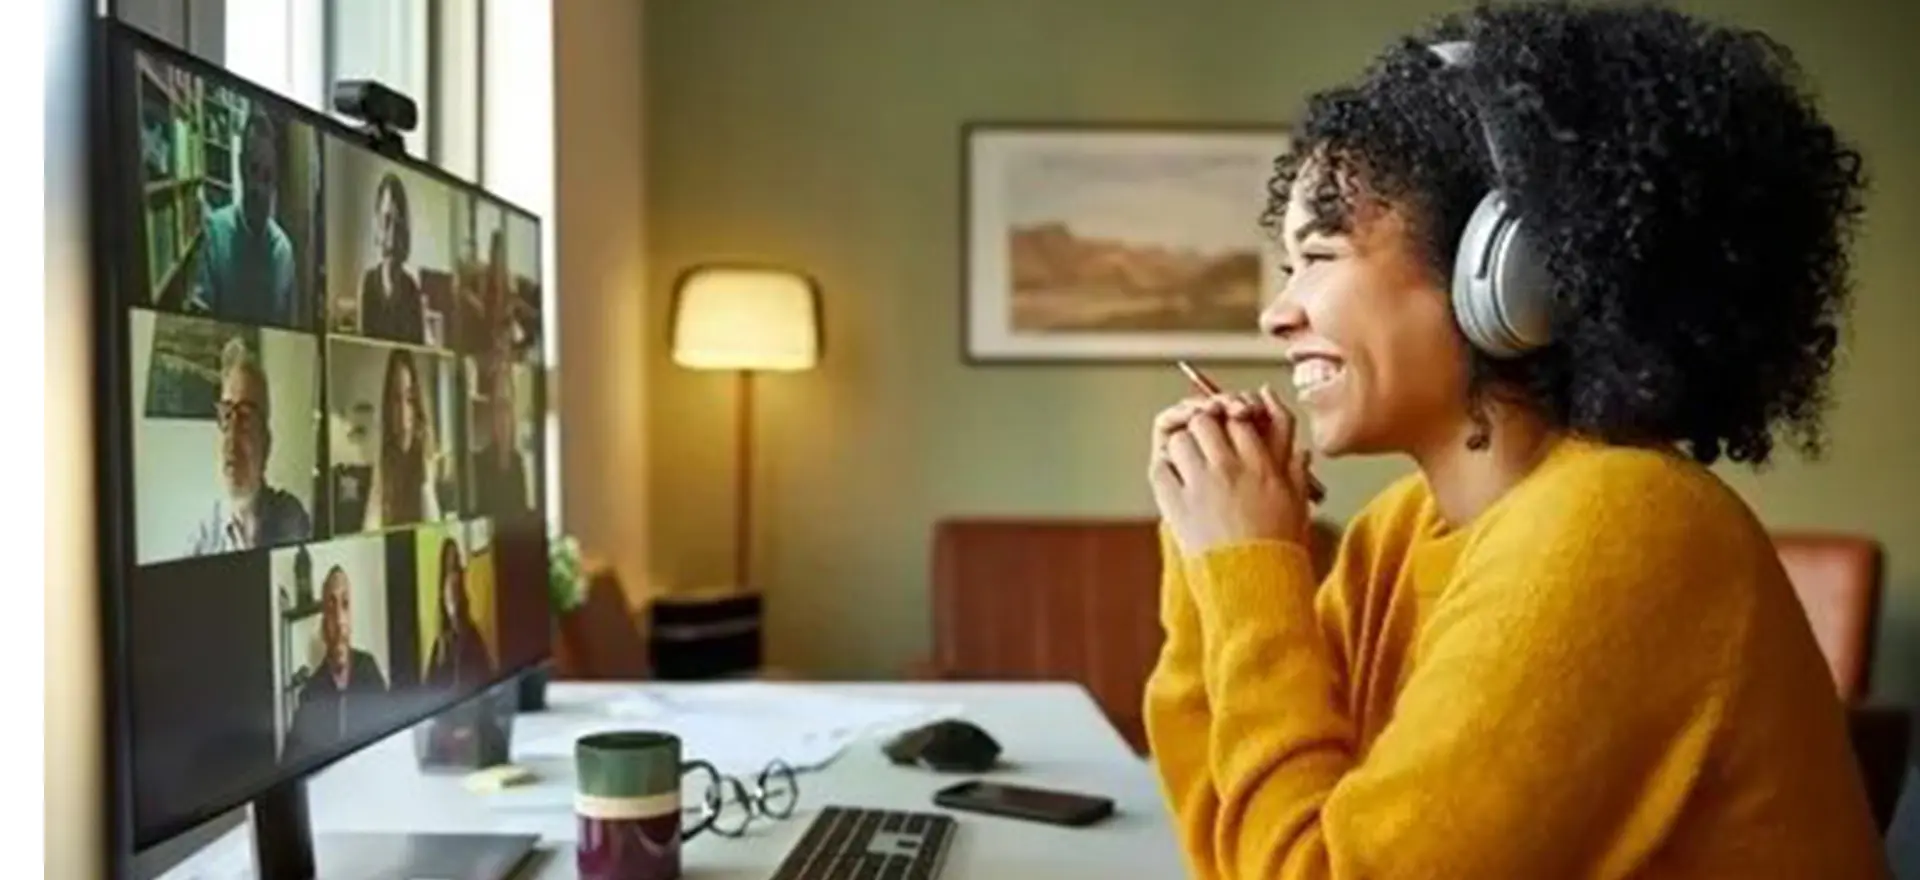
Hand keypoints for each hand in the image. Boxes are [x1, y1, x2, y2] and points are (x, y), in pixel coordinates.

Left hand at [1147, 386, 1312, 555]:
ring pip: (1180, 440)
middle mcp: (1230, 469)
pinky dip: (1163, 469)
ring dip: (1181, 446)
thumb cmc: (1279, 549)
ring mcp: (1201, 485)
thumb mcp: (1298, 505)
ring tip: (1187, 462)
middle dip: (1202, 427)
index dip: (1230, 420)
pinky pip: (1160, 469)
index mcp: (1261, 466)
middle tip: (1202, 443)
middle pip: (1205, 421)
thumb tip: (1301, 451)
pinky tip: (1173, 479)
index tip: (1228, 432)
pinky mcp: (1177, 505)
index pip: (1239, 419)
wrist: (1254, 584)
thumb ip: (1297, 471)